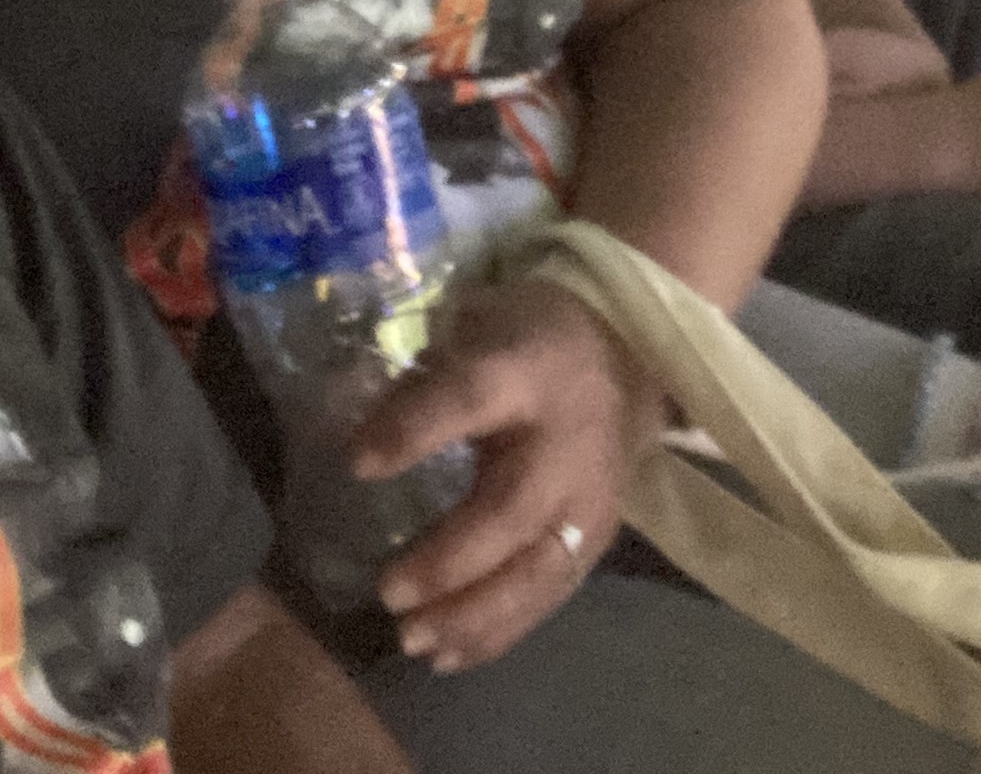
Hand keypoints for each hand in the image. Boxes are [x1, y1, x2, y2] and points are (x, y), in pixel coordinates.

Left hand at [351, 277, 659, 672]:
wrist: (629, 353)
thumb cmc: (529, 338)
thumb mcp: (477, 326)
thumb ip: (421, 378)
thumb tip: (351, 436)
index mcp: (528, 369)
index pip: (470, 396)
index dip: (414, 429)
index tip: (356, 464)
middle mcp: (566, 440)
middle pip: (511, 508)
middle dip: (449, 559)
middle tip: (388, 593)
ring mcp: (590, 497)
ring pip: (538, 570)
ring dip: (473, 615)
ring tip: (412, 640)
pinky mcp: (599, 539)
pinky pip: (549, 594)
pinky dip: (498, 631)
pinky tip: (447, 655)